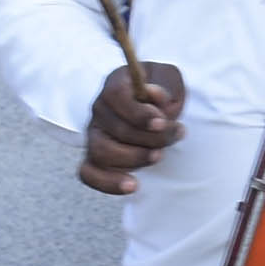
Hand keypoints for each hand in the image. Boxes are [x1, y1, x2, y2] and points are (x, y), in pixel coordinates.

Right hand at [79, 60, 184, 195]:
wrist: (159, 111)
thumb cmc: (164, 93)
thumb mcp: (170, 80)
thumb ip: (164, 85)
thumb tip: (152, 93)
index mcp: (115, 85)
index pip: (116, 96)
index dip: (139, 112)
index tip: (162, 122)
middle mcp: (100, 109)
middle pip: (116, 128)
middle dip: (150, 138)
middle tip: (175, 135)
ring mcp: (94, 135)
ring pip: (101, 152)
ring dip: (134, 158)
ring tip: (158, 156)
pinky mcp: (95, 158)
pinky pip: (89, 174)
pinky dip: (109, 183)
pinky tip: (133, 186)